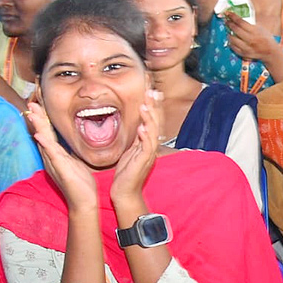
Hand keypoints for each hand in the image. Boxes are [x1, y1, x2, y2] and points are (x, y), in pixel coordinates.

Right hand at [25, 100, 97, 209]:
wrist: (83, 202)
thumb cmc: (80, 183)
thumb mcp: (74, 162)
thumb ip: (68, 151)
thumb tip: (69, 141)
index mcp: (55, 155)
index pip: (47, 133)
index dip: (43, 119)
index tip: (39, 104)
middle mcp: (51, 158)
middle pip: (41, 134)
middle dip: (36, 118)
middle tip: (31, 103)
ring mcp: (54, 163)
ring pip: (43, 141)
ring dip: (37, 126)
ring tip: (31, 113)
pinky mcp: (60, 169)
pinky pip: (51, 154)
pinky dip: (45, 144)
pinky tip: (39, 135)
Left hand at [110, 89, 160, 204]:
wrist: (125, 193)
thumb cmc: (126, 173)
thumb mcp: (130, 150)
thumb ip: (136, 137)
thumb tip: (137, 123)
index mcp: (148, 142)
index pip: (153, 119)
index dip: (153, 105)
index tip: (151, 89)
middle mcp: (151, 146)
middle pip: (157, 122)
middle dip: (155, 106)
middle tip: (153, 91)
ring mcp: (149, 154)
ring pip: (154, 132)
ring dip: (150, 118)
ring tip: (146, 105)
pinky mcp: (144, 162)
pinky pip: (147, 147)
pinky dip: (146, 136)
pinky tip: (142, 128)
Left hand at [223, 11, 281, 61]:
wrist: (270, 52)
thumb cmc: (266, 38)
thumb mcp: (261, 28)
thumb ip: (251, 24)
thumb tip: (239, 17)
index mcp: (254, 31)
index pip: (240, 22)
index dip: (233, 16)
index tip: (228, 13)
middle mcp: (250, 39)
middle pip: (236, 30)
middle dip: (229, 24)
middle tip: (226, 21)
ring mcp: (246, 47)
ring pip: (233, 39)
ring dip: (229, 34)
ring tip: (228, 31)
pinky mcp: (244, 54)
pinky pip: (233, 48)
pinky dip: (231, 43)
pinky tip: (231, 40)